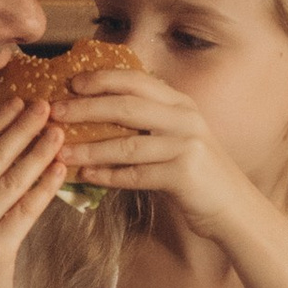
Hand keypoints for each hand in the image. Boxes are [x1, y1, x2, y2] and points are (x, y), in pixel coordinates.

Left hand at [54, 63, 262, 240]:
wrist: (234, 208)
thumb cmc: (195, 173)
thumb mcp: (175, 137)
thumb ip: (146, 122)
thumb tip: (94, 113)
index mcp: (179, 102)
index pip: (136, 80)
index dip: (101, 79)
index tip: (69, 83)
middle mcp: (185, 117)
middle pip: (126, 106)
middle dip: (85, 108)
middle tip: (54, 112)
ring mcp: (187, 145)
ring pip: (127, 144)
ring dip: (89, 148)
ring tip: (60, 150)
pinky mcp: (184, 174)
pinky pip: (136, 174)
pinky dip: (107, 176)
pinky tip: (85, 177)